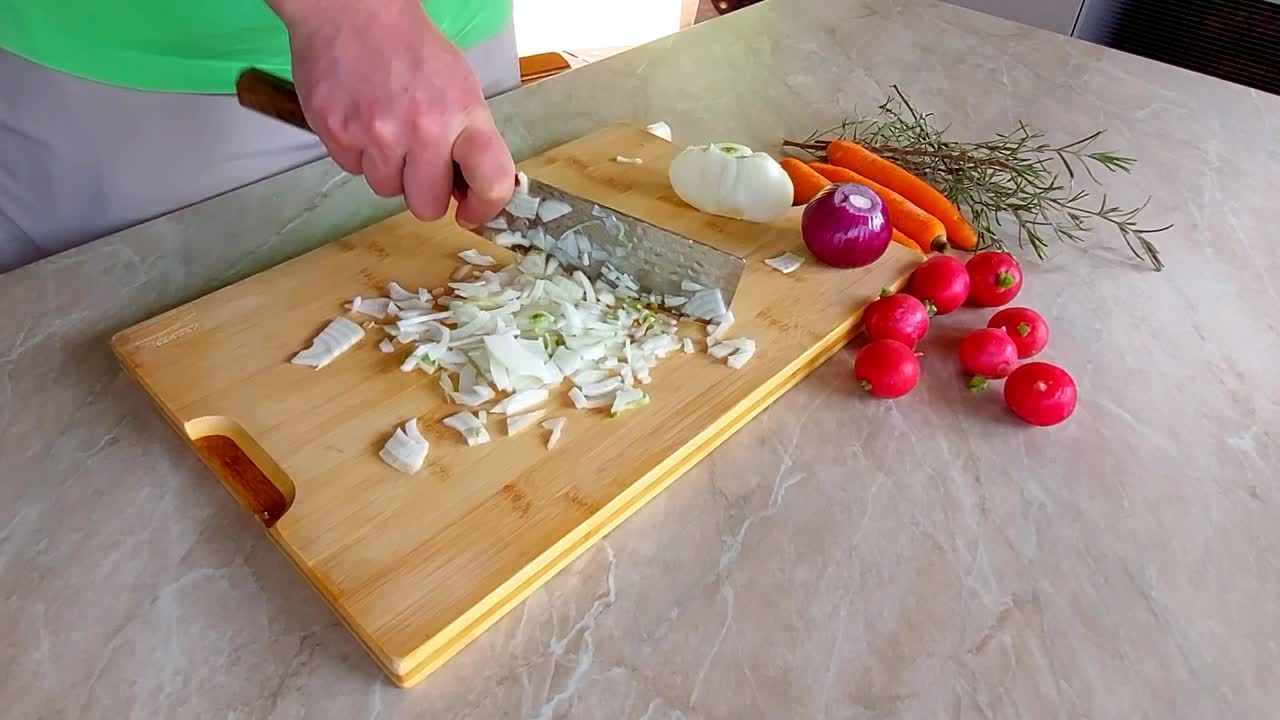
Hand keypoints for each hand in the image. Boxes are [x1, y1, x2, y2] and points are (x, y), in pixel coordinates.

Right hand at [269, 0, 514, 225]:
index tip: (471, 212)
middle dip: (423, 191)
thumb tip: (468, 191)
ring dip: (387, 168)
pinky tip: (360, 117)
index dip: (485, 208)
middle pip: (426, 205)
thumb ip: (468, 138)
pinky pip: (352, 169)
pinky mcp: (338, 133)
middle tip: (417, 162)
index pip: (492, 181)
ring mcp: (378, 134)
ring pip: (386, 189)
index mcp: (464, 114)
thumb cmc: (409, 48)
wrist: (353, 10)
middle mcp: (424, 129)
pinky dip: (356, 152)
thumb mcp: (459, 86)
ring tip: (384, 126)